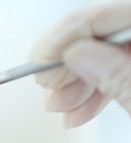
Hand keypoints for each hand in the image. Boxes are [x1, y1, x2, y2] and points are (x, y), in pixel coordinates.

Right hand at [29, 1, 130, 127]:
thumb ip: (119, 76)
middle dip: (66, 64)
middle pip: (98, 34)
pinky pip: (110, 74)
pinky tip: (75, 113)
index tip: (36, 64)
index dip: (64, 37)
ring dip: (73, 85)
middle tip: (47, 88)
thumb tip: (77, 52)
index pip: (103, 16)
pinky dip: (90, 95)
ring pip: (100, 57)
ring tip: (60, 108)